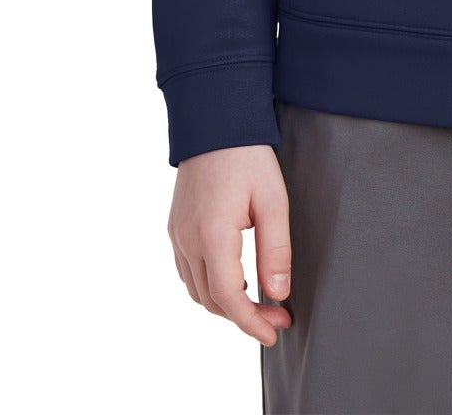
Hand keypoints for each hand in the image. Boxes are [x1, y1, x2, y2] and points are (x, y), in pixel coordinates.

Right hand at [167, 144, 293, 346]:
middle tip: (277, 316)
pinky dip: (210, 286)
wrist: (214, 120)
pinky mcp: (175, 227)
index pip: (229, 297)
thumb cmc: (248, 156)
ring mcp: (176, 234)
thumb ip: (276, 249)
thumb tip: (277, 294)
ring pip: (196, 290)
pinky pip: (188, 271)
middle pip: (211, 300)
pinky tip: (234, 280)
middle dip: (244, 317)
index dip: (251, 322)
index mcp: (212, 234)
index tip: (275, 332)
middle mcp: (187, 239)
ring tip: (258, 302)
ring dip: (225, 304)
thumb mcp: (273, 200)